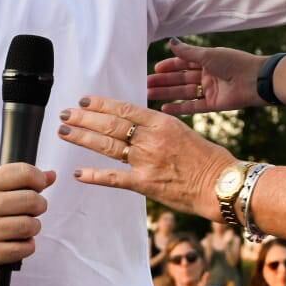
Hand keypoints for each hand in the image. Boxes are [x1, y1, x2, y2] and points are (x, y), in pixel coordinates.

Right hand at [0, 164, 55, 268]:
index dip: (40, 179)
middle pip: (33, 201)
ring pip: (30, 226)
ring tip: (24, 226)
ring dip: (33, 226)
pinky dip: (27, 245)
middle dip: (39, 205)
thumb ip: (14, 179)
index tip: (40, 185)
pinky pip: (22, 249)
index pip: (25, 174)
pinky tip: (19, 241)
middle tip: (32, 208)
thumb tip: (50, 176)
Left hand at [57, 96, 233, 218]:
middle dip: (84, 118)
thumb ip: (159, 129)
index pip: (124, 109)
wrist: (221, 184)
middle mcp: (151, 139)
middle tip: (65, 114)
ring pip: (107, 146)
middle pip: (110, 124)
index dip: (101, 104)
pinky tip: (78, 172)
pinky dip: (94, 175)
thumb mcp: (184, 132)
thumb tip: (138, 126)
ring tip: (65, 132)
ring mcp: (146, 161)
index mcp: (161, 122)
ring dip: (83, 138)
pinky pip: (114, 178)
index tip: (84, 101)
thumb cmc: (208, 159)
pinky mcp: (145, 184)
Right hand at [147, 38, 265, 114]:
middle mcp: (207, 75)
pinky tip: (165, 108)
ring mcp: (209, 90)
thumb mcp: (208, 55)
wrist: (255, 80)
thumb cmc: (234, 62)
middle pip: (181, 79)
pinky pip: (193, 106)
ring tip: (149, 94)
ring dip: (167, 93)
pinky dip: (179, 107)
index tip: (154, 69)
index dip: (169, 66)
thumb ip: (187, 52)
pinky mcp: (213, 104)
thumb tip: (170, 41)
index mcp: (207, 60)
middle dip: (164, 81)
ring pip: (184, 93)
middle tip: (146, 84)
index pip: (183, 63)